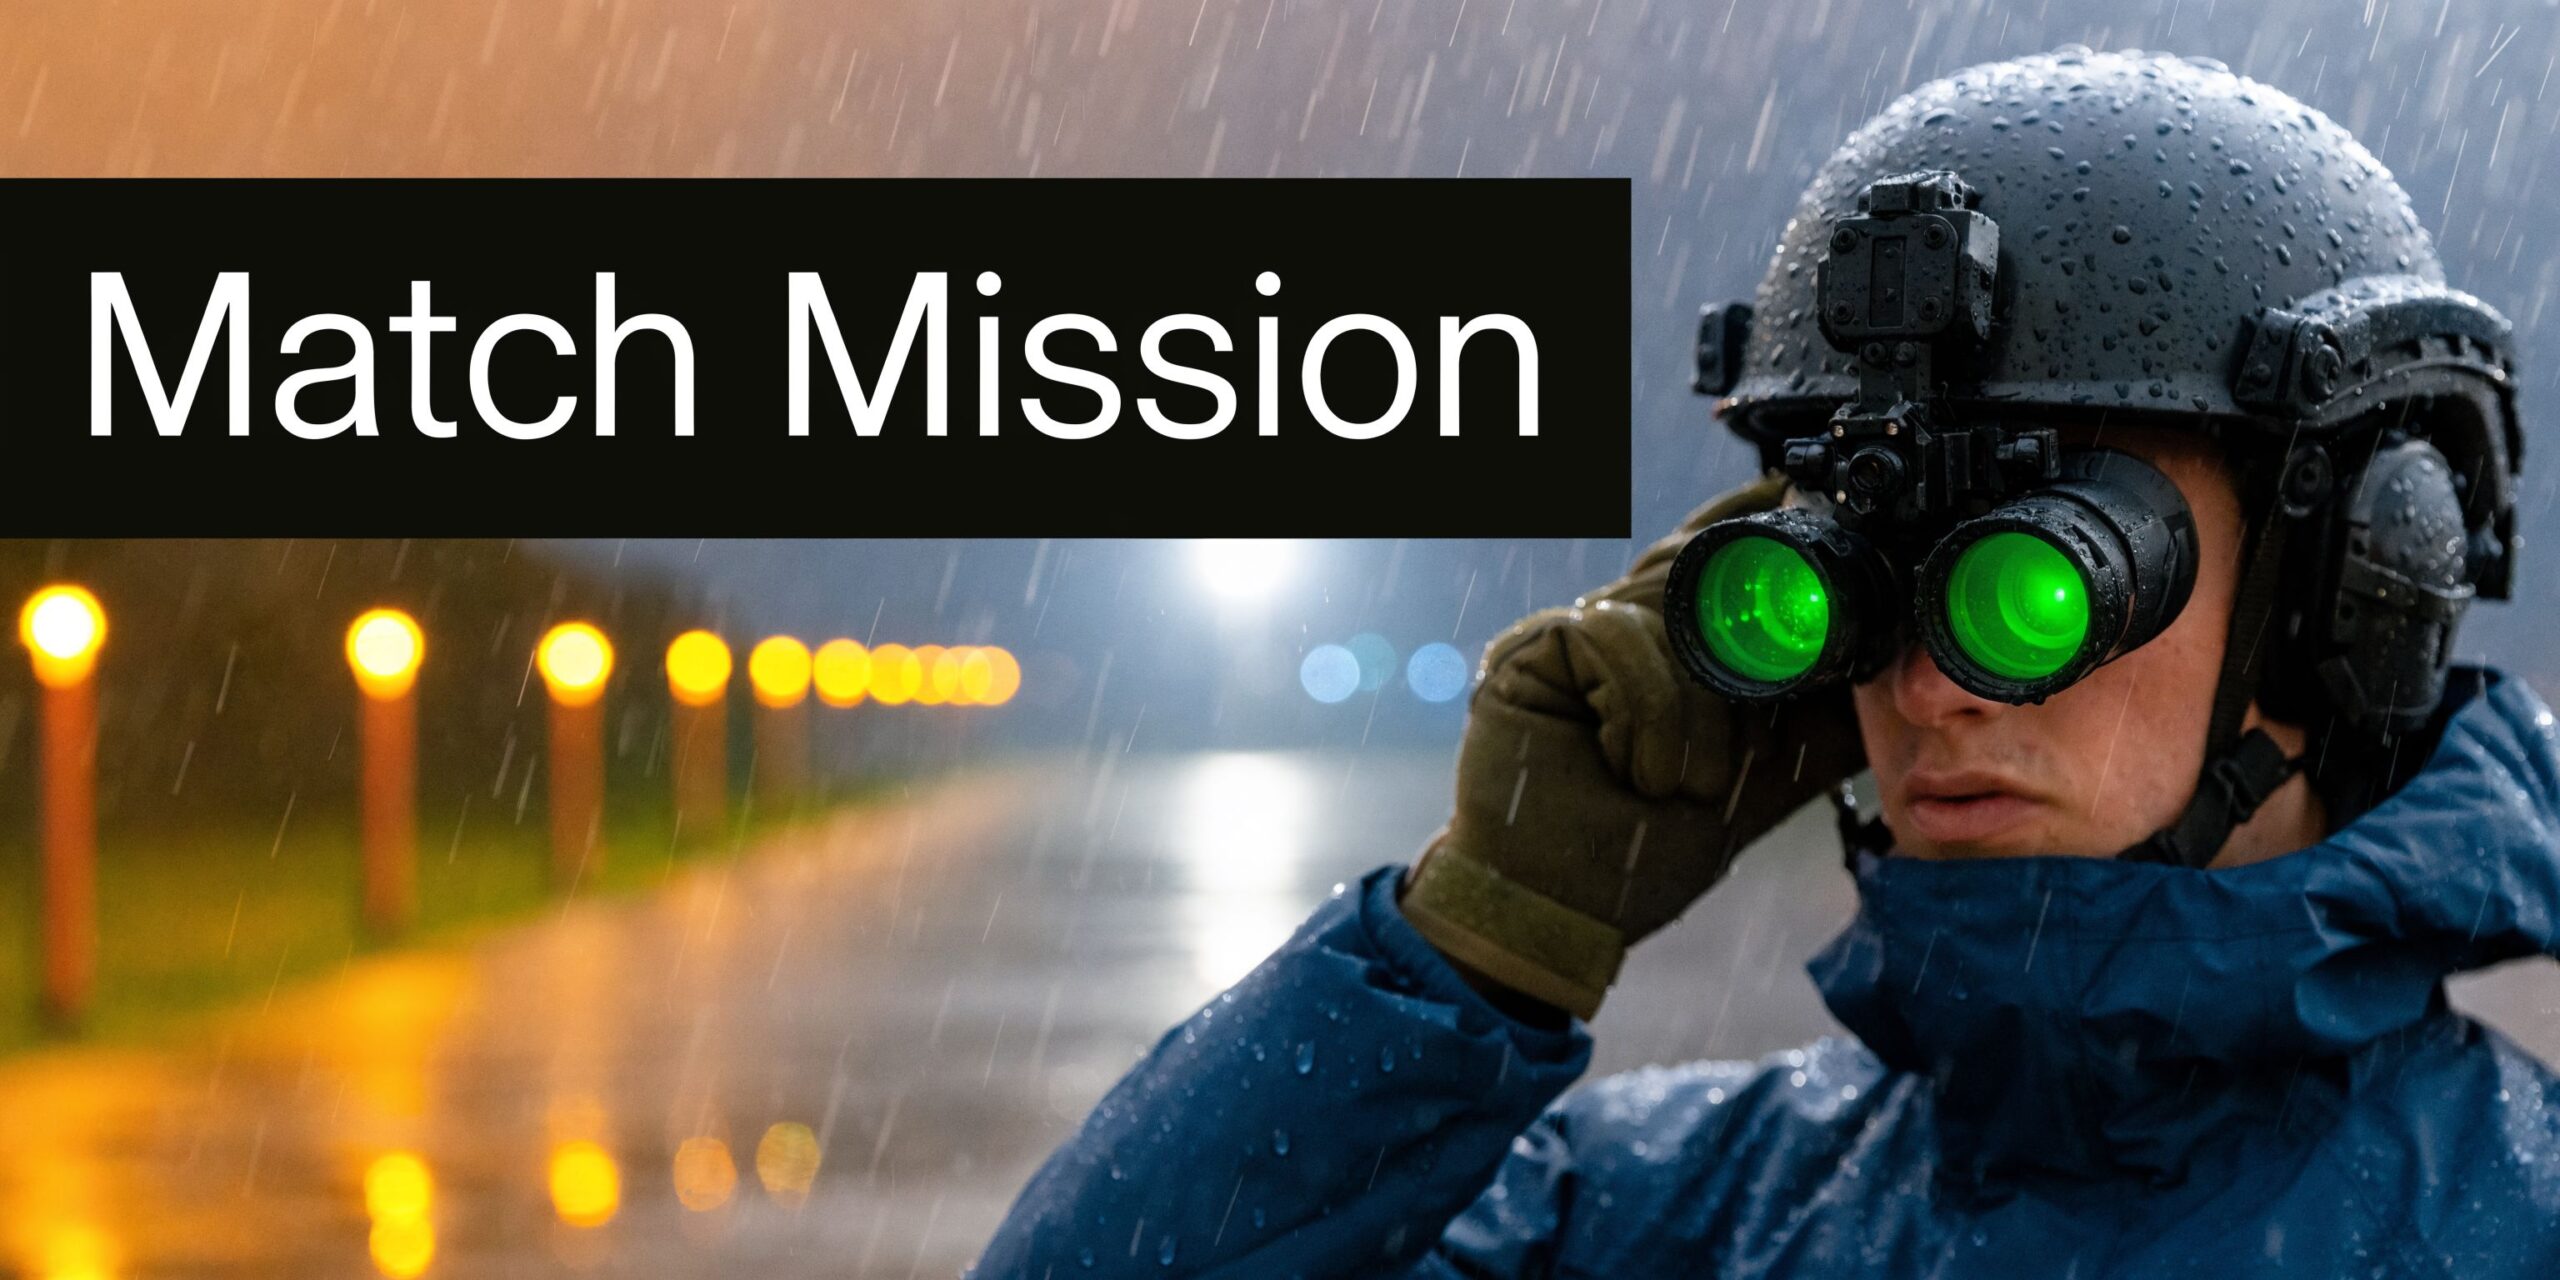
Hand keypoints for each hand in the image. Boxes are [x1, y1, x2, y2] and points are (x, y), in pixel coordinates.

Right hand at [1397, 471, 1864, 1019]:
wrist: (1566, 909)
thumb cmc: (1645, 850)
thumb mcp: (1760, 782)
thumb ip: (1816, 729)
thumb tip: (1894, 688)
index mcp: (1670, 648)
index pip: (1715, 558)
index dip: (1750, 522)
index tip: (1790, 490)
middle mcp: (1620, 627)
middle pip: (1698, 576)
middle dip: (1737, 656)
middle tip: (1730, 744)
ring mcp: (1572, 633)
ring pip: (1664, 609)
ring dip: (1692, 711)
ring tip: (1675, 781)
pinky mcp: (1531, 648)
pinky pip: (1611, 634)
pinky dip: (1644, 709)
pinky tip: (1633, 769)